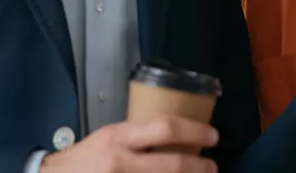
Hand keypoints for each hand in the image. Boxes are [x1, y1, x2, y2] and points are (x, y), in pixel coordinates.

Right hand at [40, 116, 217, 172]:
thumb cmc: (82, 159)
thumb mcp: (108, 137)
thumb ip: (136, 136)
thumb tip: (172, 136)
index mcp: (119, 136)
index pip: (165, 128)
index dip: (194, 131)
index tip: (212, 136)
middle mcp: (121, 161)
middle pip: (172, 163)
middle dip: (199, 166)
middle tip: (213, 166)